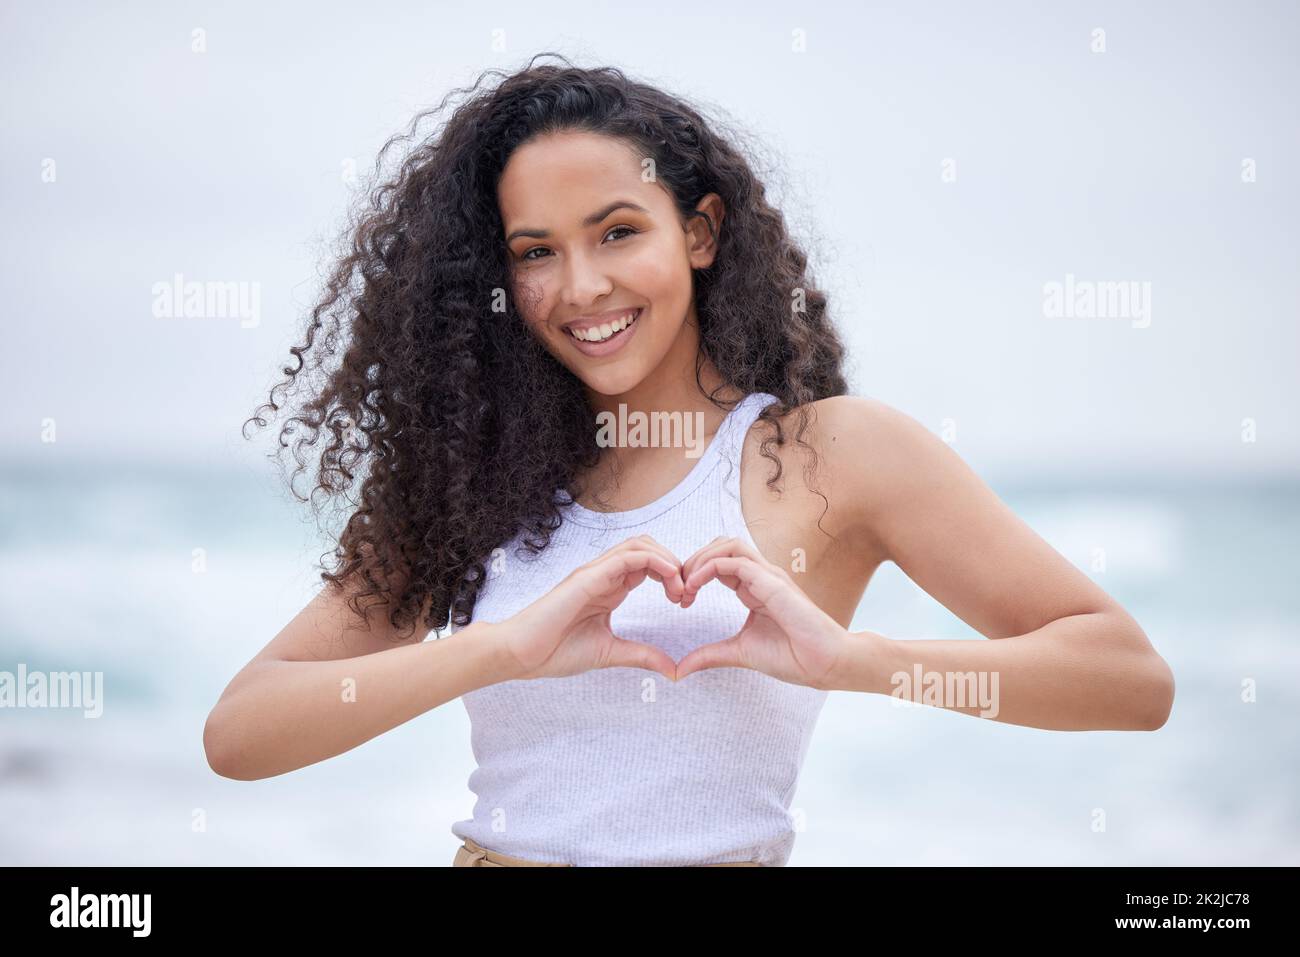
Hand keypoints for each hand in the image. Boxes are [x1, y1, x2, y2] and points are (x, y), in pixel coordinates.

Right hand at [497, 535, 683, 681]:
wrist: (520, 654)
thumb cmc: (555, 652)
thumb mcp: (610, 653)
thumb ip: (642, 655)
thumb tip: (673, 670)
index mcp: (609, 588)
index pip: (648, 565)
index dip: (672, 577)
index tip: (684, 601)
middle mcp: (603, 575)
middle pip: (648, 548)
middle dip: (675, 564)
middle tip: (686, 594)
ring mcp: (595, 572)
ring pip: (640, 545)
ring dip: (667, 560)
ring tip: (679, 587)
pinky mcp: (588, 576)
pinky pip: (627, 556)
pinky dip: (654, 561)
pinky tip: (670, 578)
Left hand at [674, 536, 848, 688]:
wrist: (824, 665)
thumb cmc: (792, 657)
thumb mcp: (739, 653)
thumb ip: (709, 655)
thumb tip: (679, 670)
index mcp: (754, 588)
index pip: (720, 563)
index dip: (695, 574)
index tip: (681, 600)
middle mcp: (761, 576)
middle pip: (722, 545)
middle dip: (694, 559)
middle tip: (677, 588)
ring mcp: (768, 576)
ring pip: (729, 544)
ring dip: (701, 558)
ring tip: (685, 583)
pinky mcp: (773, 582)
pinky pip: (735, 561)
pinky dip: (709, 568)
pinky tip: (694, 587)